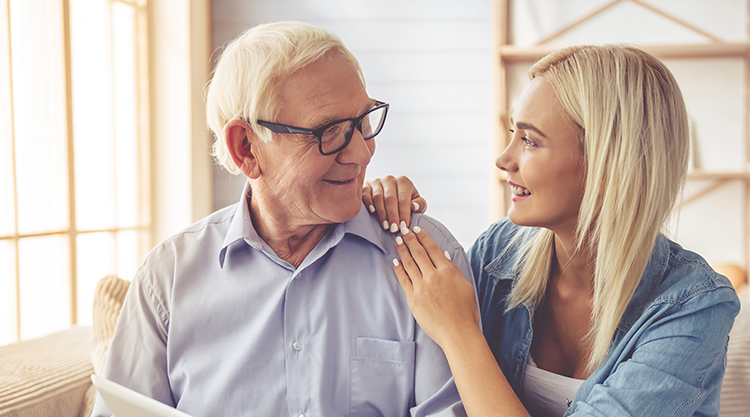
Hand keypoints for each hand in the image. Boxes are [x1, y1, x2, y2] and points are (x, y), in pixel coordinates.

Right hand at [362, 175, 425, 232]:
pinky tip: (372, 212)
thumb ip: (420, 204)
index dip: (404, 213)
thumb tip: (413, 206)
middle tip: (394, 229)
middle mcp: (390, 179)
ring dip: (381, 213)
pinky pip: (365, 193)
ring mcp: (377, 181)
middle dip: (392, 215)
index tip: (403, 226)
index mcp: (404, 182)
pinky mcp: (366, 185)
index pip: (403, 199)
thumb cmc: (406, 201)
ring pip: (378, 197)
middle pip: (390, 198)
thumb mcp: (417, 203)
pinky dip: (368, 202)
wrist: (392, 196)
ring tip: (385, 226)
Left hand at [392, 226, 478, 347]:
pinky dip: (398, 269)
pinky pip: (403, 280)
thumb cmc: (465, 311)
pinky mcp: (413, 299)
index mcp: (448, 271)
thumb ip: (453, 269)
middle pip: (418, 252)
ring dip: (402, 250)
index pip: (432, 248)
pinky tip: (395, 261)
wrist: (458, 332)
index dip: (423, 237)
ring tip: (396, 241)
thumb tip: (444, 255)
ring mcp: (422, 287)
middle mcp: (433, 276)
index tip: (417, 229)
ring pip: (409, 263)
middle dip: (409, 239)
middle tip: (402, 229)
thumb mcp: (465, 286)